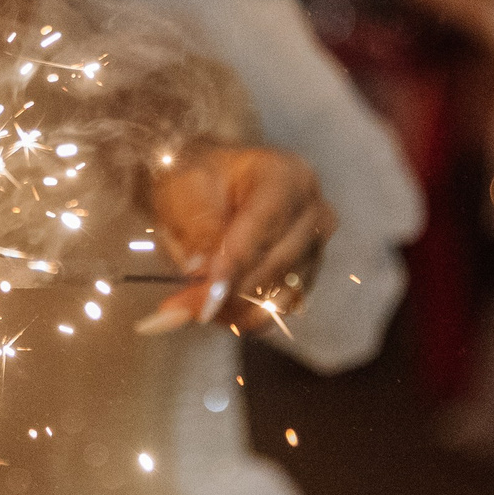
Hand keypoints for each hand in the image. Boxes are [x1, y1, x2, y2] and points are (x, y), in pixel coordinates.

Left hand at [138, 145, 335, 336]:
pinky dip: (242, 317)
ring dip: (232, 308)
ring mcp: (315, 249)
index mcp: (288, 177)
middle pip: (276, 263)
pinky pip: (277, 311)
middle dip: (226, 292)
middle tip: (178, 309)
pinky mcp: (305, 279)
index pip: (265, 224)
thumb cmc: (198, 180)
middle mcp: (314, 214)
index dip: (235, 264)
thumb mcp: (186, 190)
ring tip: (188, 307)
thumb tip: (202, 272)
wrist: (209, 188)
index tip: (205, 297)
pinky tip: (212, 309)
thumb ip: (198, 228)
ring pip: (279, 294)